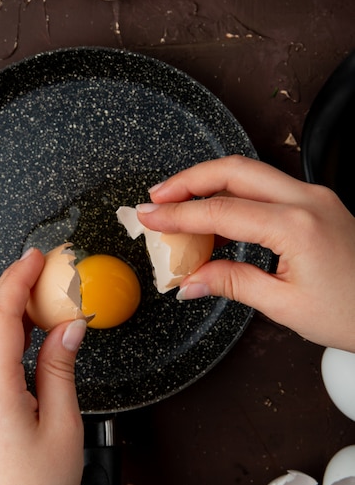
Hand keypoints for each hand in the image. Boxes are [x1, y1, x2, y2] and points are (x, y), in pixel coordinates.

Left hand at [0, 248, 86, 484]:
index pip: (2, 316)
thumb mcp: (63, 422)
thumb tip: (70, 326)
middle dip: (11, 286)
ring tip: (36, 296)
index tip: (34, 257)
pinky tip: (23, 334)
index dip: (17, 280)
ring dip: (7, 310)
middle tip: (38, 267)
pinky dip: (3, 334)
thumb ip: (61, 366)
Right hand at [137, 155, 354, 350]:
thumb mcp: (285, 305)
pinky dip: (233, 194)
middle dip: (189, 179)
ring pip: (250, 172)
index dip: (178, 214)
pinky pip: (266, 187)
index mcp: (297, 226)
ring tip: (178, 204)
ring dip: (209, 183)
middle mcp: (307, 200)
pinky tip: (216, 213)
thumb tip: (191, 281)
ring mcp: (314, 197)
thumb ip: (232, 284)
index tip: (150, 218)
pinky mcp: (317, 203)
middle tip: (156, 197)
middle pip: (234, 170)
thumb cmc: (352, 315)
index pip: (221, 210)